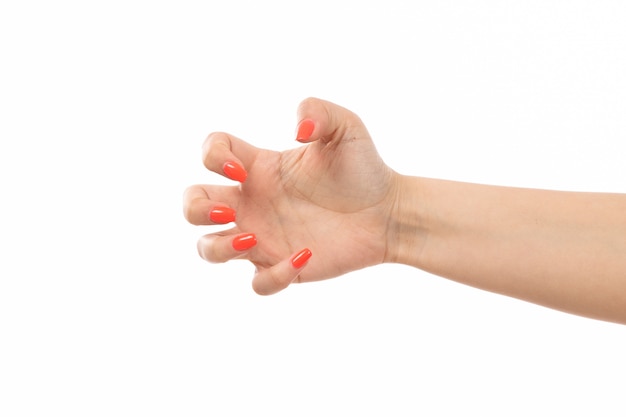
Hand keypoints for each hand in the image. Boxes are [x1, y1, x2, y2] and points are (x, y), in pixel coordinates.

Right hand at [183, 98, 398, 294]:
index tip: (243, 170)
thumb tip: (296, 129)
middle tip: (231, 209)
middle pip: (193, 206)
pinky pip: (257, 283)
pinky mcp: (284, 266)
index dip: (212, 157)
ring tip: (252, 239)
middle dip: (196, 209)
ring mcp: (264, 237)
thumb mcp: (347, 128)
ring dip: (217, 247)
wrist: (389, 211)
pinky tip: (304, 257)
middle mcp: (253, 202)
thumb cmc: (364, 168)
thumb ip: (318, 111)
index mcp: (259, 167)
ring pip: (209, 249)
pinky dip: (272, 277)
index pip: (211, 151)